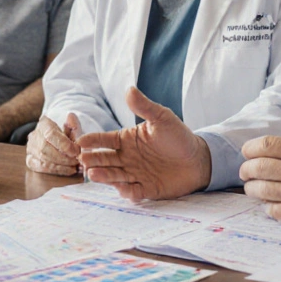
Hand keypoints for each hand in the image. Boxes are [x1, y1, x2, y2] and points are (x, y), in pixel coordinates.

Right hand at [25, 114, 81, 174]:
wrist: (53, 141)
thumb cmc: (64, 135)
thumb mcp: (70, 128)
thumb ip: (73, 125)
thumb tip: (71, 117)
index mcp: (43, 124)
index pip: (50, 134)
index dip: (64, 145)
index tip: (77, 151)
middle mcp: (34, 136)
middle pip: (45, 149)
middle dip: (64, 157)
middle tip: (77, 161)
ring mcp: (30, 149)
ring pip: (43, 160)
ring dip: (62, 165)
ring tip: (75, 166)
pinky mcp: (30, 161)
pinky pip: (41, 168)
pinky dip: (57, 170)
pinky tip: (69, 170)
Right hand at [76, 87, 210, 200]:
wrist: (199, 159)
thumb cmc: (178, 136)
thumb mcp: (162, 118)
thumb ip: (145, 106)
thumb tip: (129, 89)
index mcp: (127, 140)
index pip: (104, 140)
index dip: (92, 141)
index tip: (81, 141)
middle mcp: (127, 158)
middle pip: (105, 160)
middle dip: (93, 160)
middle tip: (83, 160)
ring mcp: (135, 174)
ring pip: (115, 176)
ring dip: (104, 176)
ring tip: (94, 174)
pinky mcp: (146, 189)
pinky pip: (134, 192)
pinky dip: (127, 192)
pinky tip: (122, 189)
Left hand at [240, 136, 280, 229]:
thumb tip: (261, 153)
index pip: (264, 145)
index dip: (249, 149)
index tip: (246, 153)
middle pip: (257, 168)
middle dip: (246, 170)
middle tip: (245, 173)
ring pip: (260, 190)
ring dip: (252, 189)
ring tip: (254, 188)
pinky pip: (272, 210)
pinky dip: (267, 206)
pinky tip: (271, 203)